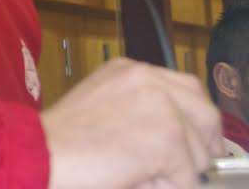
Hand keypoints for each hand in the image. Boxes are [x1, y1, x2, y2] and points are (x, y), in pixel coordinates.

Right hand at [40, 58, 222, 187]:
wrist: (43, 151)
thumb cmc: (62, 140)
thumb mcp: (102, 103)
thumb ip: (138, 107)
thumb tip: (179, 137)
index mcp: (131, 69)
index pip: (187, 88)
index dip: (195, 119)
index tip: (196, 140)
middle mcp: (150, 79)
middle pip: (206, 113)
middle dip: (205, 144)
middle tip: (194, 168)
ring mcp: (162, 107)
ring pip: (200, 152)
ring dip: (179, 173)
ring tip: (140, 174)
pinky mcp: (169, 138)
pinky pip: (188, 178)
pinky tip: (135, 180)